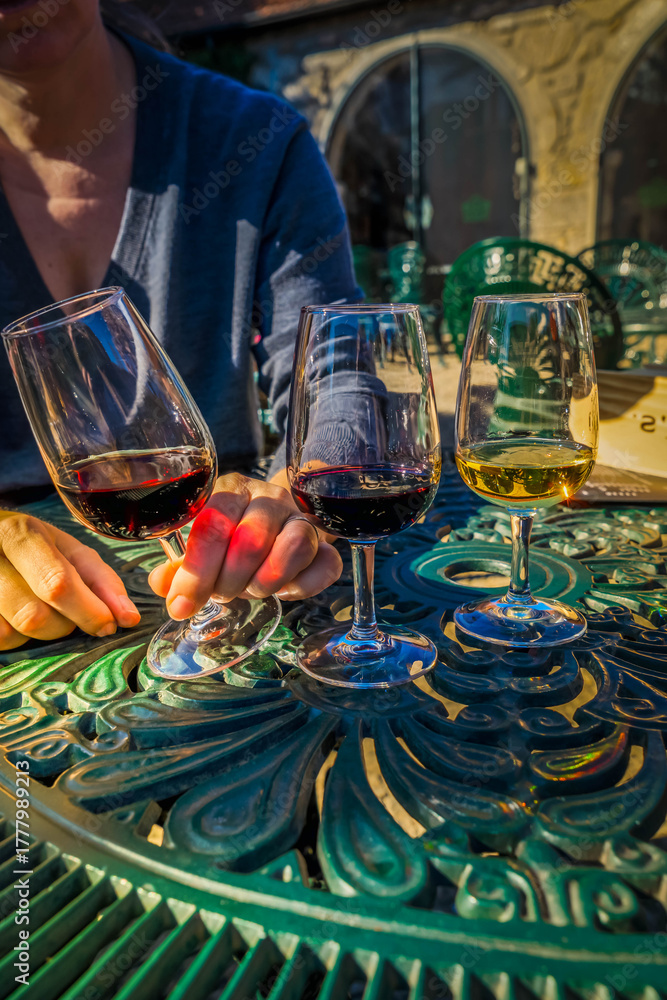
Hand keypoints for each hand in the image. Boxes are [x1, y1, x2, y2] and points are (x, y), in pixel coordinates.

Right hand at [0, 512, 140, 649]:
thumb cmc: (31, 548)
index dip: (89, 611)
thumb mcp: (66, 548)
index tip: (111, 625)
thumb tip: (127, 617)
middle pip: (34, 616)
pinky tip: (18, 617)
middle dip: (65, 625)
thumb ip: (99, 579)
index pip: (56, 582)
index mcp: (20, 534)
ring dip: (42, 633)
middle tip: (74, 616)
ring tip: (43, 609)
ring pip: (16, 633)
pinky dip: (18, 638)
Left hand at [148, 473, 342, 618]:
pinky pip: (326, 565)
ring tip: (250, 590)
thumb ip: (180, 566)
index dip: (197, 570)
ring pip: (294, 548)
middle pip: (251, 540)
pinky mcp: (325, 543)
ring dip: (265, 583)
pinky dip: (301, 588)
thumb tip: (164, 586)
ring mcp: (301, 518)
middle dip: (228, 581)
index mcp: (231, 491)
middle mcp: (269, 498)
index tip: (182, 604)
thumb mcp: (201, 548)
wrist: (274, 527)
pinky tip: (282, 591)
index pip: (214, 524)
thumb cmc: (231, 540)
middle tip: (220, 594)